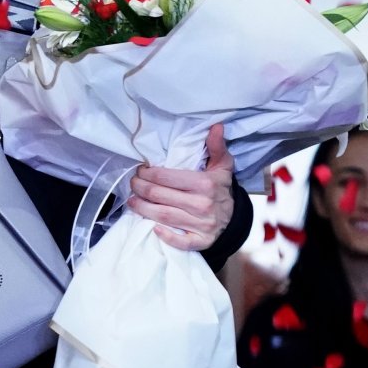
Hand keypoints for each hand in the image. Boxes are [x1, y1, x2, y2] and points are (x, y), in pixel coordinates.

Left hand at [130, 124, 234, 252]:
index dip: (148, 173)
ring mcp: (202, 225)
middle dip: (141, 188)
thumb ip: (216, 146)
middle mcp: (202, 204)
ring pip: (164, 216)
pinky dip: (166, 236)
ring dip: (143, 209)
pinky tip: (153, 228)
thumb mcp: (222, 165)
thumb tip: (216, 125)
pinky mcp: (202, 241)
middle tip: (133, 183)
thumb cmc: (221, 188)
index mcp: (205, 184)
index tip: (140, 170)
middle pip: (161, 196)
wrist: (235, 218)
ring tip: (132, 201)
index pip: (167, 177)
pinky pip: (181, 242)